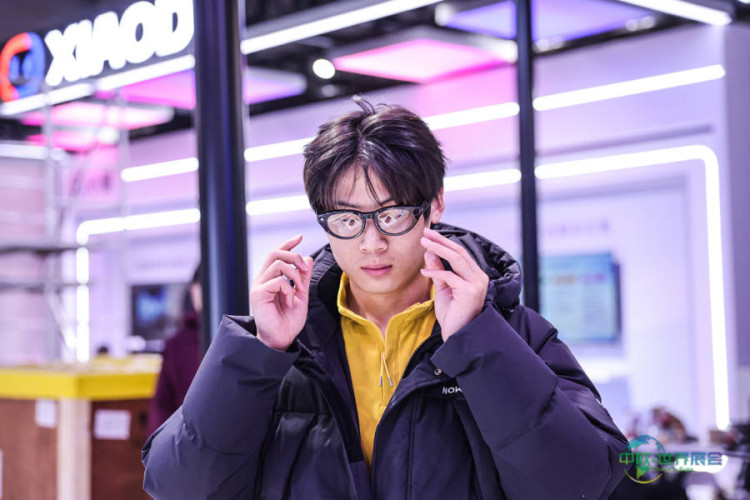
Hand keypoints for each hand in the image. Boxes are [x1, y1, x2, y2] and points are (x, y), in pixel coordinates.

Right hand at [250, 235, 313, 350]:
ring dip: (295, 275)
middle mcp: (262, 279)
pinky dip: (289, 290)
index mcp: (270, 278)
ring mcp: (258, 286)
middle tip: (304, 269)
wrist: (282, 339)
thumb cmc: (288, 321)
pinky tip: (290, 302)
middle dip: (293, 256)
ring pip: (278, 264)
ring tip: (299, 290)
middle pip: (274, 253)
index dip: (287, 244)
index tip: (300, 237)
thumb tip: (308, 259)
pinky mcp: (258, 294)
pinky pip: (278, 281)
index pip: (276, 254)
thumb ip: (304, 278)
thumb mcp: (301, 295)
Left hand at [420, 227, 488, 339]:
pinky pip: (449, 275)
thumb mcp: (443, 288)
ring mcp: (476, 284)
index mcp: (476, 276)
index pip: (460, 253)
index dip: (444, 242)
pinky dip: (435, 271)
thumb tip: (429, 252)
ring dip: (438, 249)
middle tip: (425, 233)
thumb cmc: (452, 314)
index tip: (430, 235)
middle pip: (459, 252)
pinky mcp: (469, 291)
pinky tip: (424, 271)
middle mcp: (480, 278)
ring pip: (456, 259)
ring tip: (424, 243)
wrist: (456, 335)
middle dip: (441, 241)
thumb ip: (438, 269)